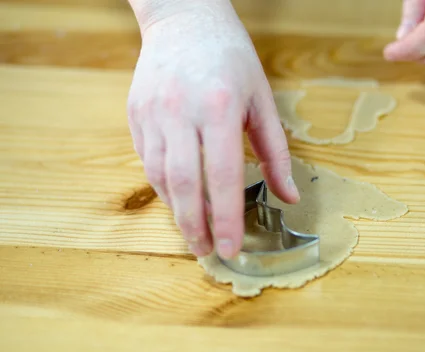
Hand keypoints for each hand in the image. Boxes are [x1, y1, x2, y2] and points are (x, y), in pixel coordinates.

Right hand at [126, 0, 299, 258]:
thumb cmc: (231, 58)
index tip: (230, 248)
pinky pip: (148, 161)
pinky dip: (164, 187)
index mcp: (221, 107)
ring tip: (194, 233)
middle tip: (207, 252)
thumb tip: (287, 196)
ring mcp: (152, 113)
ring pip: (160, 177)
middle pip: (185, 184)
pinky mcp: (135, 113)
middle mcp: (181, 111)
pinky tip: (178, 200)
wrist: (184, 18)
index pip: (223, 176)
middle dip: (195, 226)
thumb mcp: (262, 100)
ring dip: (177, 211)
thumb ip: (275, 152)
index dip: (226, 218)